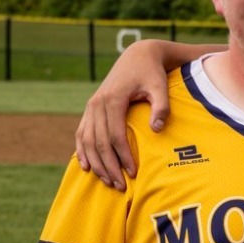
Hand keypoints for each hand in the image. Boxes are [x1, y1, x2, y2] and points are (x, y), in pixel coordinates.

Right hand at [76, 39, 176, 188]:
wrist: (138, 56)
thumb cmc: (152, 73)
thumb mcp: (160, 86)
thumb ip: (161, 106)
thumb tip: (156, 129)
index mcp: (113, 100)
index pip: (115, 135)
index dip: (123, 156)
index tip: (134, 173)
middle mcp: (97, 104)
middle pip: (99, 142)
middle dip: (109, 166)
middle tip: (120, 186)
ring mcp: (91, 106)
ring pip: (87, 140)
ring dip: (96, 163)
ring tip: (107, 181)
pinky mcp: (91, 108)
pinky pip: (82, 133)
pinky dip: (82, 150)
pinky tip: (86, 167)